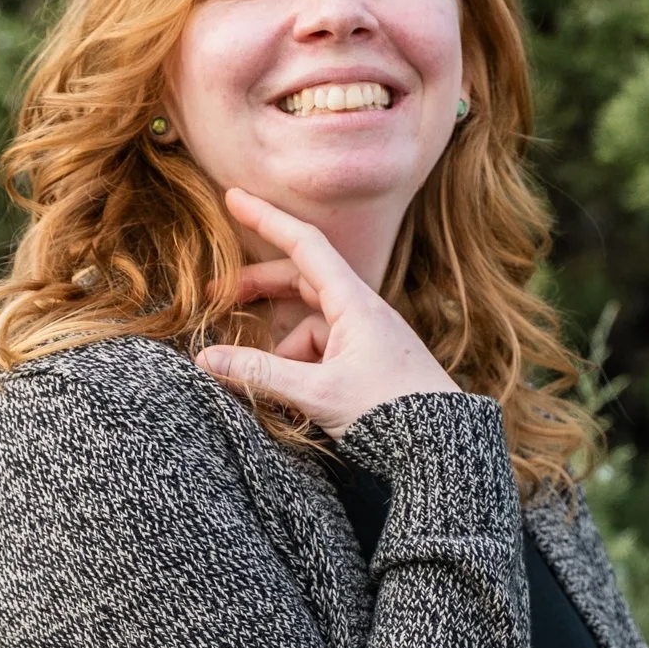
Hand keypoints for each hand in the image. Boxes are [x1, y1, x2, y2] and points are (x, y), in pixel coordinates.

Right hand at [195, 187, 458, 437]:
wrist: (442, 448)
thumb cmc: (390, 413)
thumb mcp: (318, 394)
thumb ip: (260, 374)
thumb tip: (206, 358)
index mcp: (354, 303)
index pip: (304, 245)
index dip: (266, 220)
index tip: (233, 199)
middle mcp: (361, 311)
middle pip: (300, 282)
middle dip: (259, 288)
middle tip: (217, 298)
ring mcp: (366, 337)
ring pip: (309, 325)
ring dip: (280, 347)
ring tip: (263, 384)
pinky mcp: (369, 363)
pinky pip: (324, 353)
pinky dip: (301, 368)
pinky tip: (293, 400)